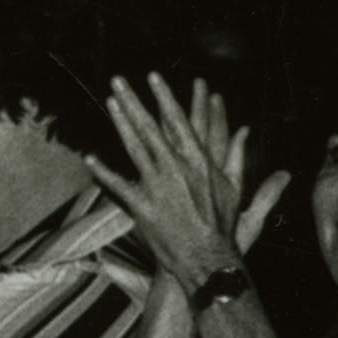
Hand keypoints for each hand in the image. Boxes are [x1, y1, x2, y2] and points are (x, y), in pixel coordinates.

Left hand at [86, 76, 286, 296]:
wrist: (209, 260)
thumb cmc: (225, 228)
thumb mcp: (238, 190)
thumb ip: (239, 158)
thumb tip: (247, 132)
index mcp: (200, 162)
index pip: (180, 121)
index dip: (166, 97)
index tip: (154, 78)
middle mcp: (178, 168)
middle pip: (152, 127)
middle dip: (135, 101)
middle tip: (120, 81)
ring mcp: (158, 186)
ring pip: (135, 147)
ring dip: (120, 123)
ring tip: (109, 103)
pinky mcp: (142, 205)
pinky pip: (118, 185)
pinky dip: (104, 172)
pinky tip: (90, 157)